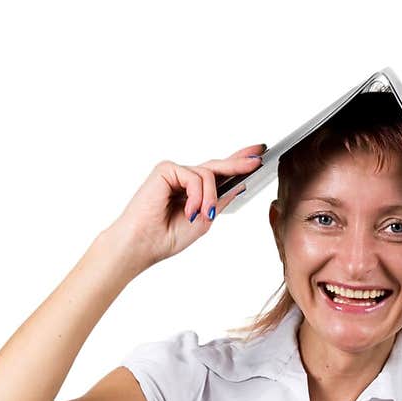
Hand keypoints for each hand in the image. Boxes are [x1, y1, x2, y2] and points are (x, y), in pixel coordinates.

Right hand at [107, 145, 266, 271]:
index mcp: (193, 192)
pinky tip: (189, 211)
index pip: (218, 174)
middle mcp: (184, 179)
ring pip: (208, 175)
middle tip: (258, 157)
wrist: (143, 245)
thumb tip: (240, 184)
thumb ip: (220, 201)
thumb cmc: (167, 237)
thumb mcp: (204, 220)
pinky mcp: (166, 169)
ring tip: (203, 216)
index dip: (237, 163)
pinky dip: (197, 196)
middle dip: (238, 163)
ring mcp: (175, 173)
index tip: (257, 155)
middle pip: (216, 166)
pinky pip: (194, 177)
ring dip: (211, 198)